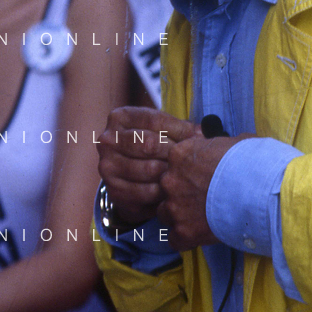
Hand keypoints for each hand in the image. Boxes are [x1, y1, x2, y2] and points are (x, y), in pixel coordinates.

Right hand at [97, 107, 200, 227]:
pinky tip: (176, 190)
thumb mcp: (163, 130)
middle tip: (194, 159)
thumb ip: (181, 129)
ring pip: (150, 169)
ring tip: (188, 174)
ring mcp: (108, 166)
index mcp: (120, 117)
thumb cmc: (153, 147)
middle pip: (150, 144)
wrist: (132, 177)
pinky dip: (165, 193)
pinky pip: (147, 193)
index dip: (180, 129)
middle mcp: (108, 140)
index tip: (198, 137)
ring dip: (173, 173)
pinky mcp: (115, 191)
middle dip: (176, 152)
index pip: (154, 120)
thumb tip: (203, 132)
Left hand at [157, 132, 250, 250]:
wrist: (261, 191)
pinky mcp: (183, 232)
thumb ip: (217, 148)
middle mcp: (170, 179)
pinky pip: (174, 239)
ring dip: (179, 216)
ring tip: (201, 218)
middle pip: (166, 188)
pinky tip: (201, 234)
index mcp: (180, 154)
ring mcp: (175, 207)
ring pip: (165, 213)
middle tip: (202, 198)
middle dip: (181, 193)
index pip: (173, 163)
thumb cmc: (253, 163)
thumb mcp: (234, 142)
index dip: (188, 172)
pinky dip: (186, 239)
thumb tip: (223, 150)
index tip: (201, 177)